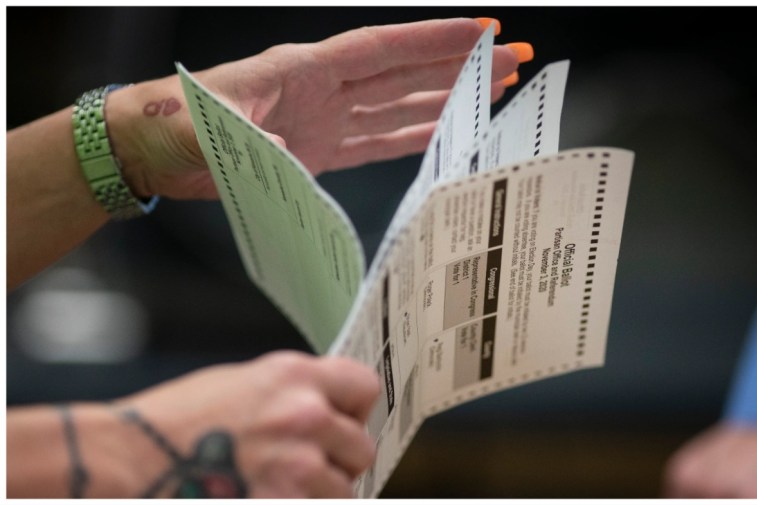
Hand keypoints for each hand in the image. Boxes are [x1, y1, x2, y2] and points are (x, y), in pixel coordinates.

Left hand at [108, 18, 524, 199]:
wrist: (149, 146)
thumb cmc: (172, 122)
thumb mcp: (208, 127)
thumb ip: (255, 142)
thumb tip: (296, 161)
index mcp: (303, 69)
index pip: (384, 50)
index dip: (436, 41)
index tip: (485, 32)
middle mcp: (323, 88)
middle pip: (405, 72)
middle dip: (460, 65)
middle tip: (512, 59)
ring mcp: (325, 119)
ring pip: (399, 104)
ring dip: (446, 98)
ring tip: (493, 90)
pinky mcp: (318, 151)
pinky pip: (377, 141)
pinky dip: (413, 136)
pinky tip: (444, 134)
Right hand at [114, 351, 379, 497]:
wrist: (127, 460)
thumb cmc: (171, 424)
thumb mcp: (239, 383)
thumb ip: (291, 392)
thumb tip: (325, 407)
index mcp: (293, 377)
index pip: (365, 386)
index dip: (354, 409)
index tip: (342, 422)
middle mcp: (303, 417)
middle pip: (361, 447)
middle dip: (338, 461)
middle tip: (305, 467)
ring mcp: (297, 467)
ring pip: (343, 491)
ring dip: (318, 495)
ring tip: (279, 487)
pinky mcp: (285, 503)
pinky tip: (267, 494)